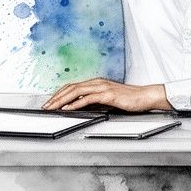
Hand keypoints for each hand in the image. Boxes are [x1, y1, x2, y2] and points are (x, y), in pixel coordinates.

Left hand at [42, 78, 170, 111]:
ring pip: (76, 91)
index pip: (72, 86)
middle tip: (45, 106)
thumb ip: (95, 101)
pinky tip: (68, 108)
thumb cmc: (129, 99)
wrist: (145, 96)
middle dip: (56, 97)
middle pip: (71, 87)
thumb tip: (81, 107)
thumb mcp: (108, 100)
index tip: (50, 102)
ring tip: (52, 107)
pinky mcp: (108, 94)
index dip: (59, 93)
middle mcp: (97, 82)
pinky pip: (88, 98)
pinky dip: (76, 103)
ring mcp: (102, 87)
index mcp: (96, 83)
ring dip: (62, 100)